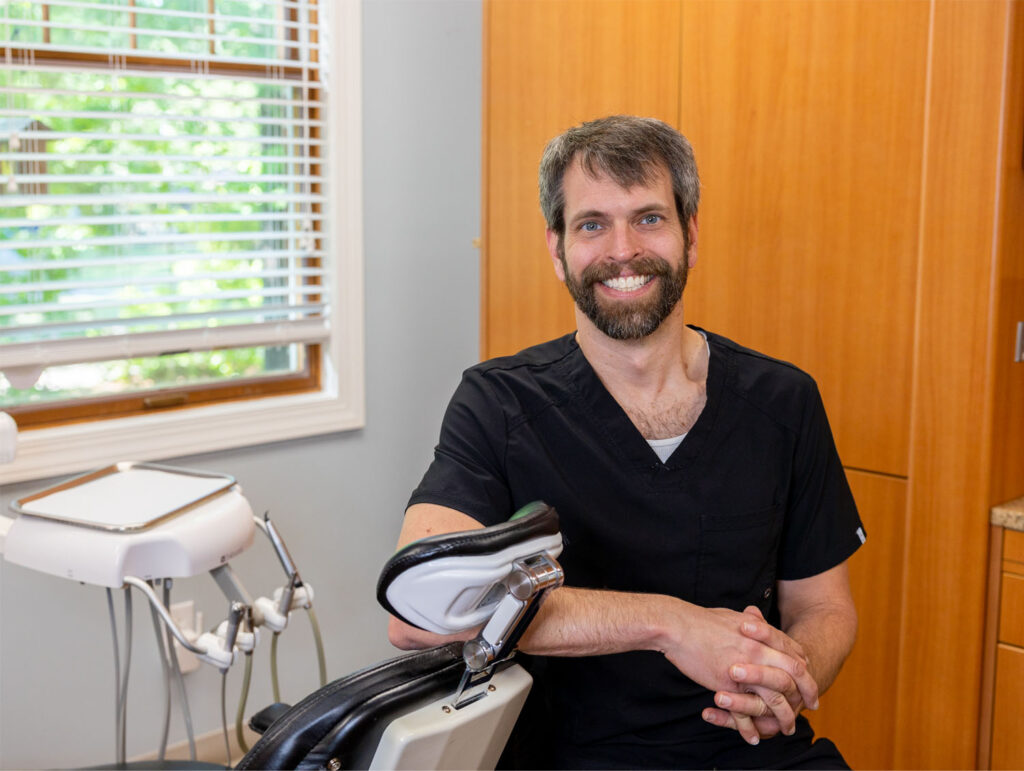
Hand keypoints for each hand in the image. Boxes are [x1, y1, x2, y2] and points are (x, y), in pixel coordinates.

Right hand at [700, 607, 818, 743]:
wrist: (677, 626)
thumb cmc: (701, 620)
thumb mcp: (733, 617)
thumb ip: (750, 622)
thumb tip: (756, 618)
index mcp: (761, 635)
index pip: (794, 654)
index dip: (805, 669)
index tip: (808, 679)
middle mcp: (758, 652)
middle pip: (793, 676)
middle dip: (806, 693)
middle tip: (811, 705)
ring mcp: (744, 670)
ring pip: (773, 700)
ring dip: (783, 718)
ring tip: (787, 729)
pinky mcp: (727, 686)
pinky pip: (743, 713)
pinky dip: (749, 729)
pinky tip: (753, 738)